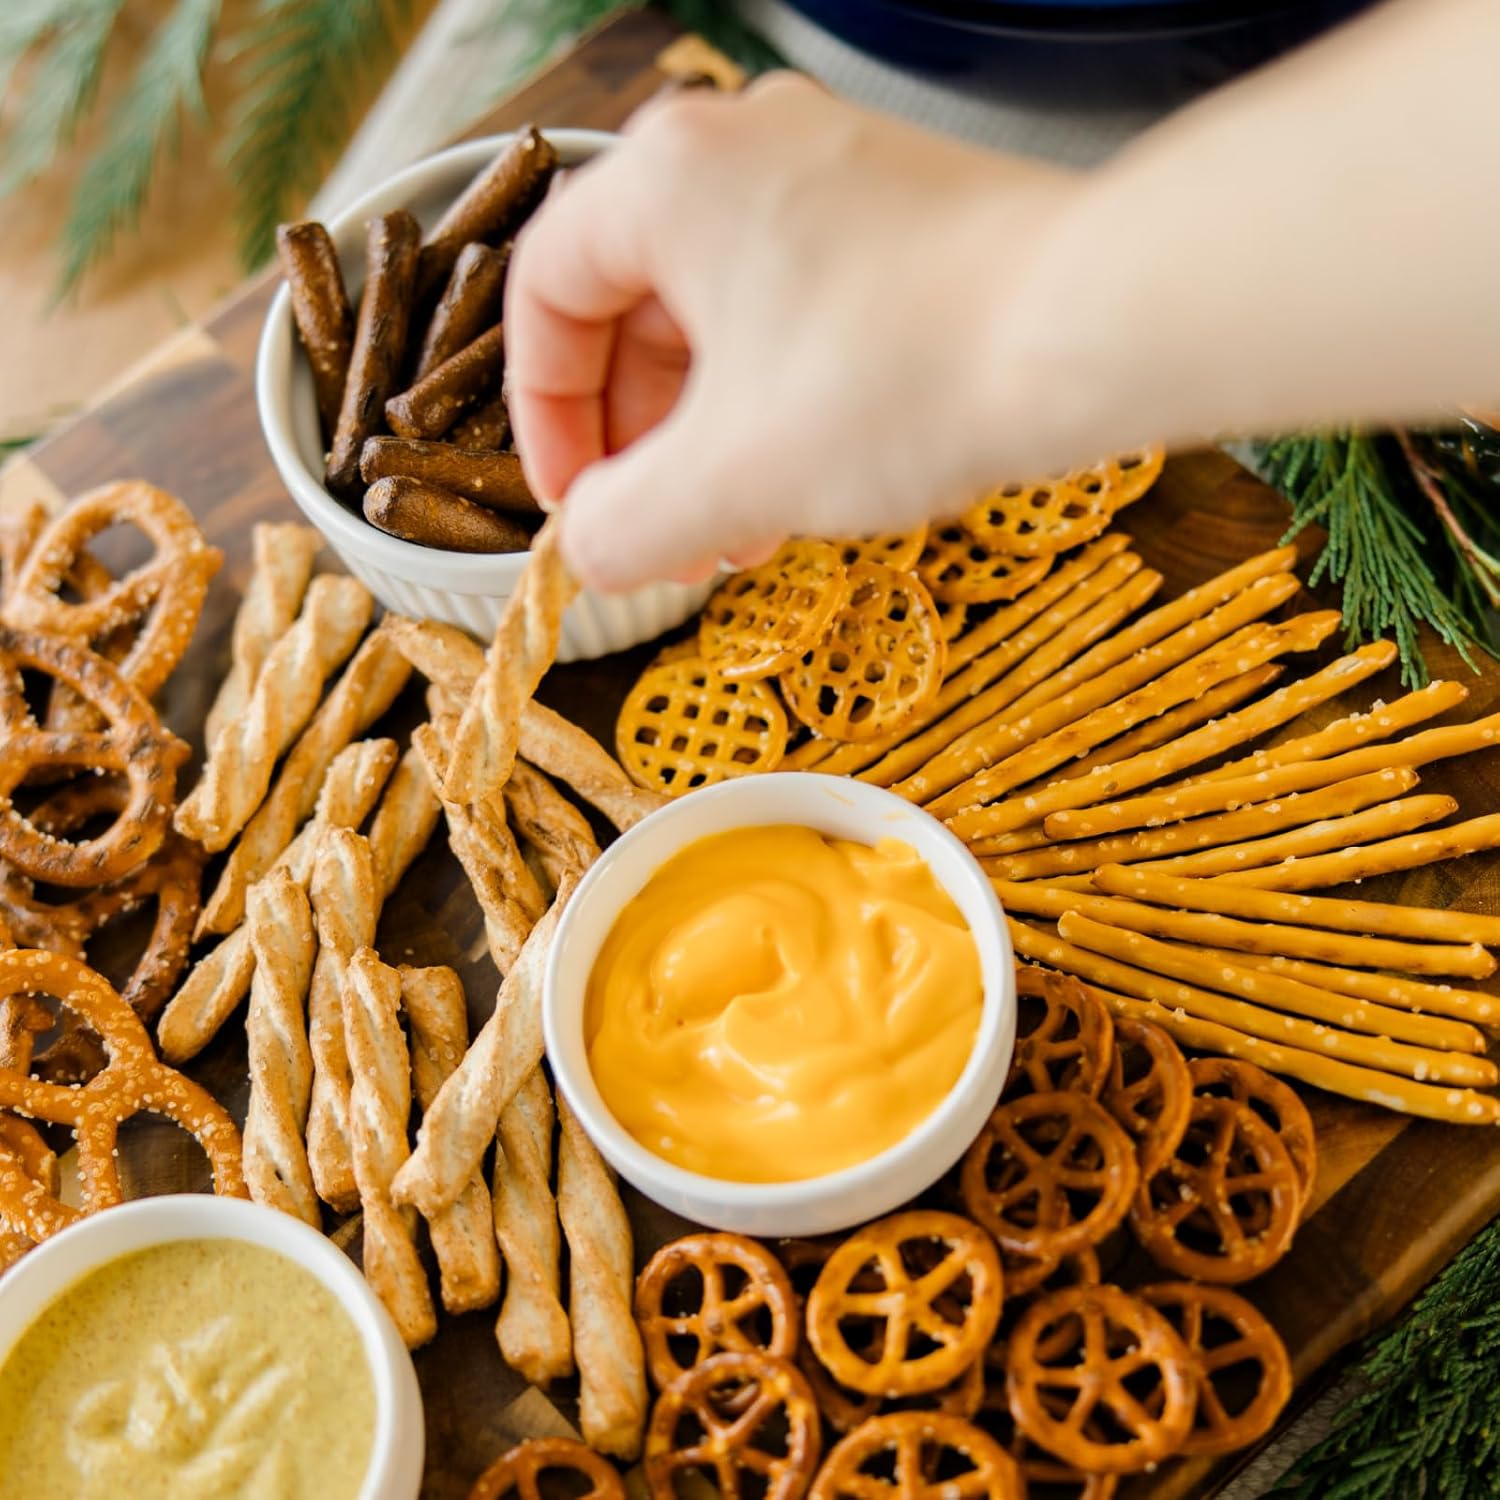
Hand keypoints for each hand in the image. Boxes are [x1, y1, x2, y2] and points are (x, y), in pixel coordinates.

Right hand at [504, 74, 1078, 591]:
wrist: (1099, 325)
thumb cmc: (907, 376)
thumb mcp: (732, 477)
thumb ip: (624, 526)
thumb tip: (586, 553)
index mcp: (665, 177)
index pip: (545, 297)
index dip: (545, 421)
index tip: (576, 506)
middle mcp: (741, 144)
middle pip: (635, 308)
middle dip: (643, 442)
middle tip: (667, 533)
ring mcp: (830, 166)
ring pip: (722, 313)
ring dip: (713, 433)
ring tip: (743, 530)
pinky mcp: (899, 206)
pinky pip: (798, 301)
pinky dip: (780, 393)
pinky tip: (812, 477)